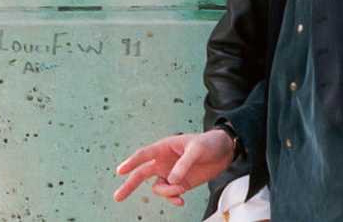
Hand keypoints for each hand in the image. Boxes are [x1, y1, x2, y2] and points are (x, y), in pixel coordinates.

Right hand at [113, 129, 234, 205]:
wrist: (224, 152)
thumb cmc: (209, 143)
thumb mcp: (197, 149)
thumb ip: (184, 164)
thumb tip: (171, 180)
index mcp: (165, 147)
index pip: (145, 154)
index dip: (132, 162)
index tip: (120, 171)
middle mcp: (164, 161)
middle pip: (142, 173)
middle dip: (129, 185)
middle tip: (117, 197)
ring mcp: (171, 173)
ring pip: (158, 188)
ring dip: (166, 193)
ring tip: (181, 190)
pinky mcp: (180, 183)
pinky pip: (170, 194)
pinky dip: (173, 198)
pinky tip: (181, 200)